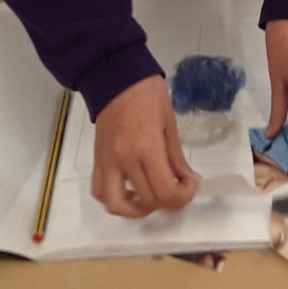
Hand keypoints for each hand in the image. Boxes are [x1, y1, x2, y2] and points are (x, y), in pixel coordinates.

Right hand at [92, 76, 198, 215]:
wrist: (117, 79)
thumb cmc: (148, 95)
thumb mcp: (170, 124)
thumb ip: (177, 158)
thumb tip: (188, 180)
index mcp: (146, 148)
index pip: (165, 191)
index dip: (183, 196)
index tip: (190, 185)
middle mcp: (124, 160)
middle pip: (146, 201)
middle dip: (168, 201)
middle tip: (177, 188)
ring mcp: (107, 162)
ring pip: (116, 205)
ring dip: (136, 209)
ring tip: (151, 198)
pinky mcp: (97, 160)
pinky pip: (99, 191)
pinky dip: (114, 200)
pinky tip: (130, 191)